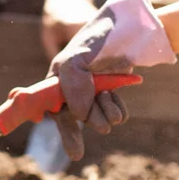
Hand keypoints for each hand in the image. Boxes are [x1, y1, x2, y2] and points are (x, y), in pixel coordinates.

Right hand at [48, 0, 174, 160]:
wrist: (132, 30)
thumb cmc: (99, 38)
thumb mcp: (79, 57)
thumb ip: (73, 85)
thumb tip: (79, 116)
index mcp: (57, 77)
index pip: (46, 107)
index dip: (54, 126)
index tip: (67, 149)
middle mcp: (72, 87)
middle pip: (70, 119)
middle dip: (81, 127)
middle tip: (88, 141)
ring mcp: (92, 91)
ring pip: (95, 117)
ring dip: (103, 114)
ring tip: (109, 100)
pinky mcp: (111, 93)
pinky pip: (112, 113)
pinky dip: (116, 110)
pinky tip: (118, 102)